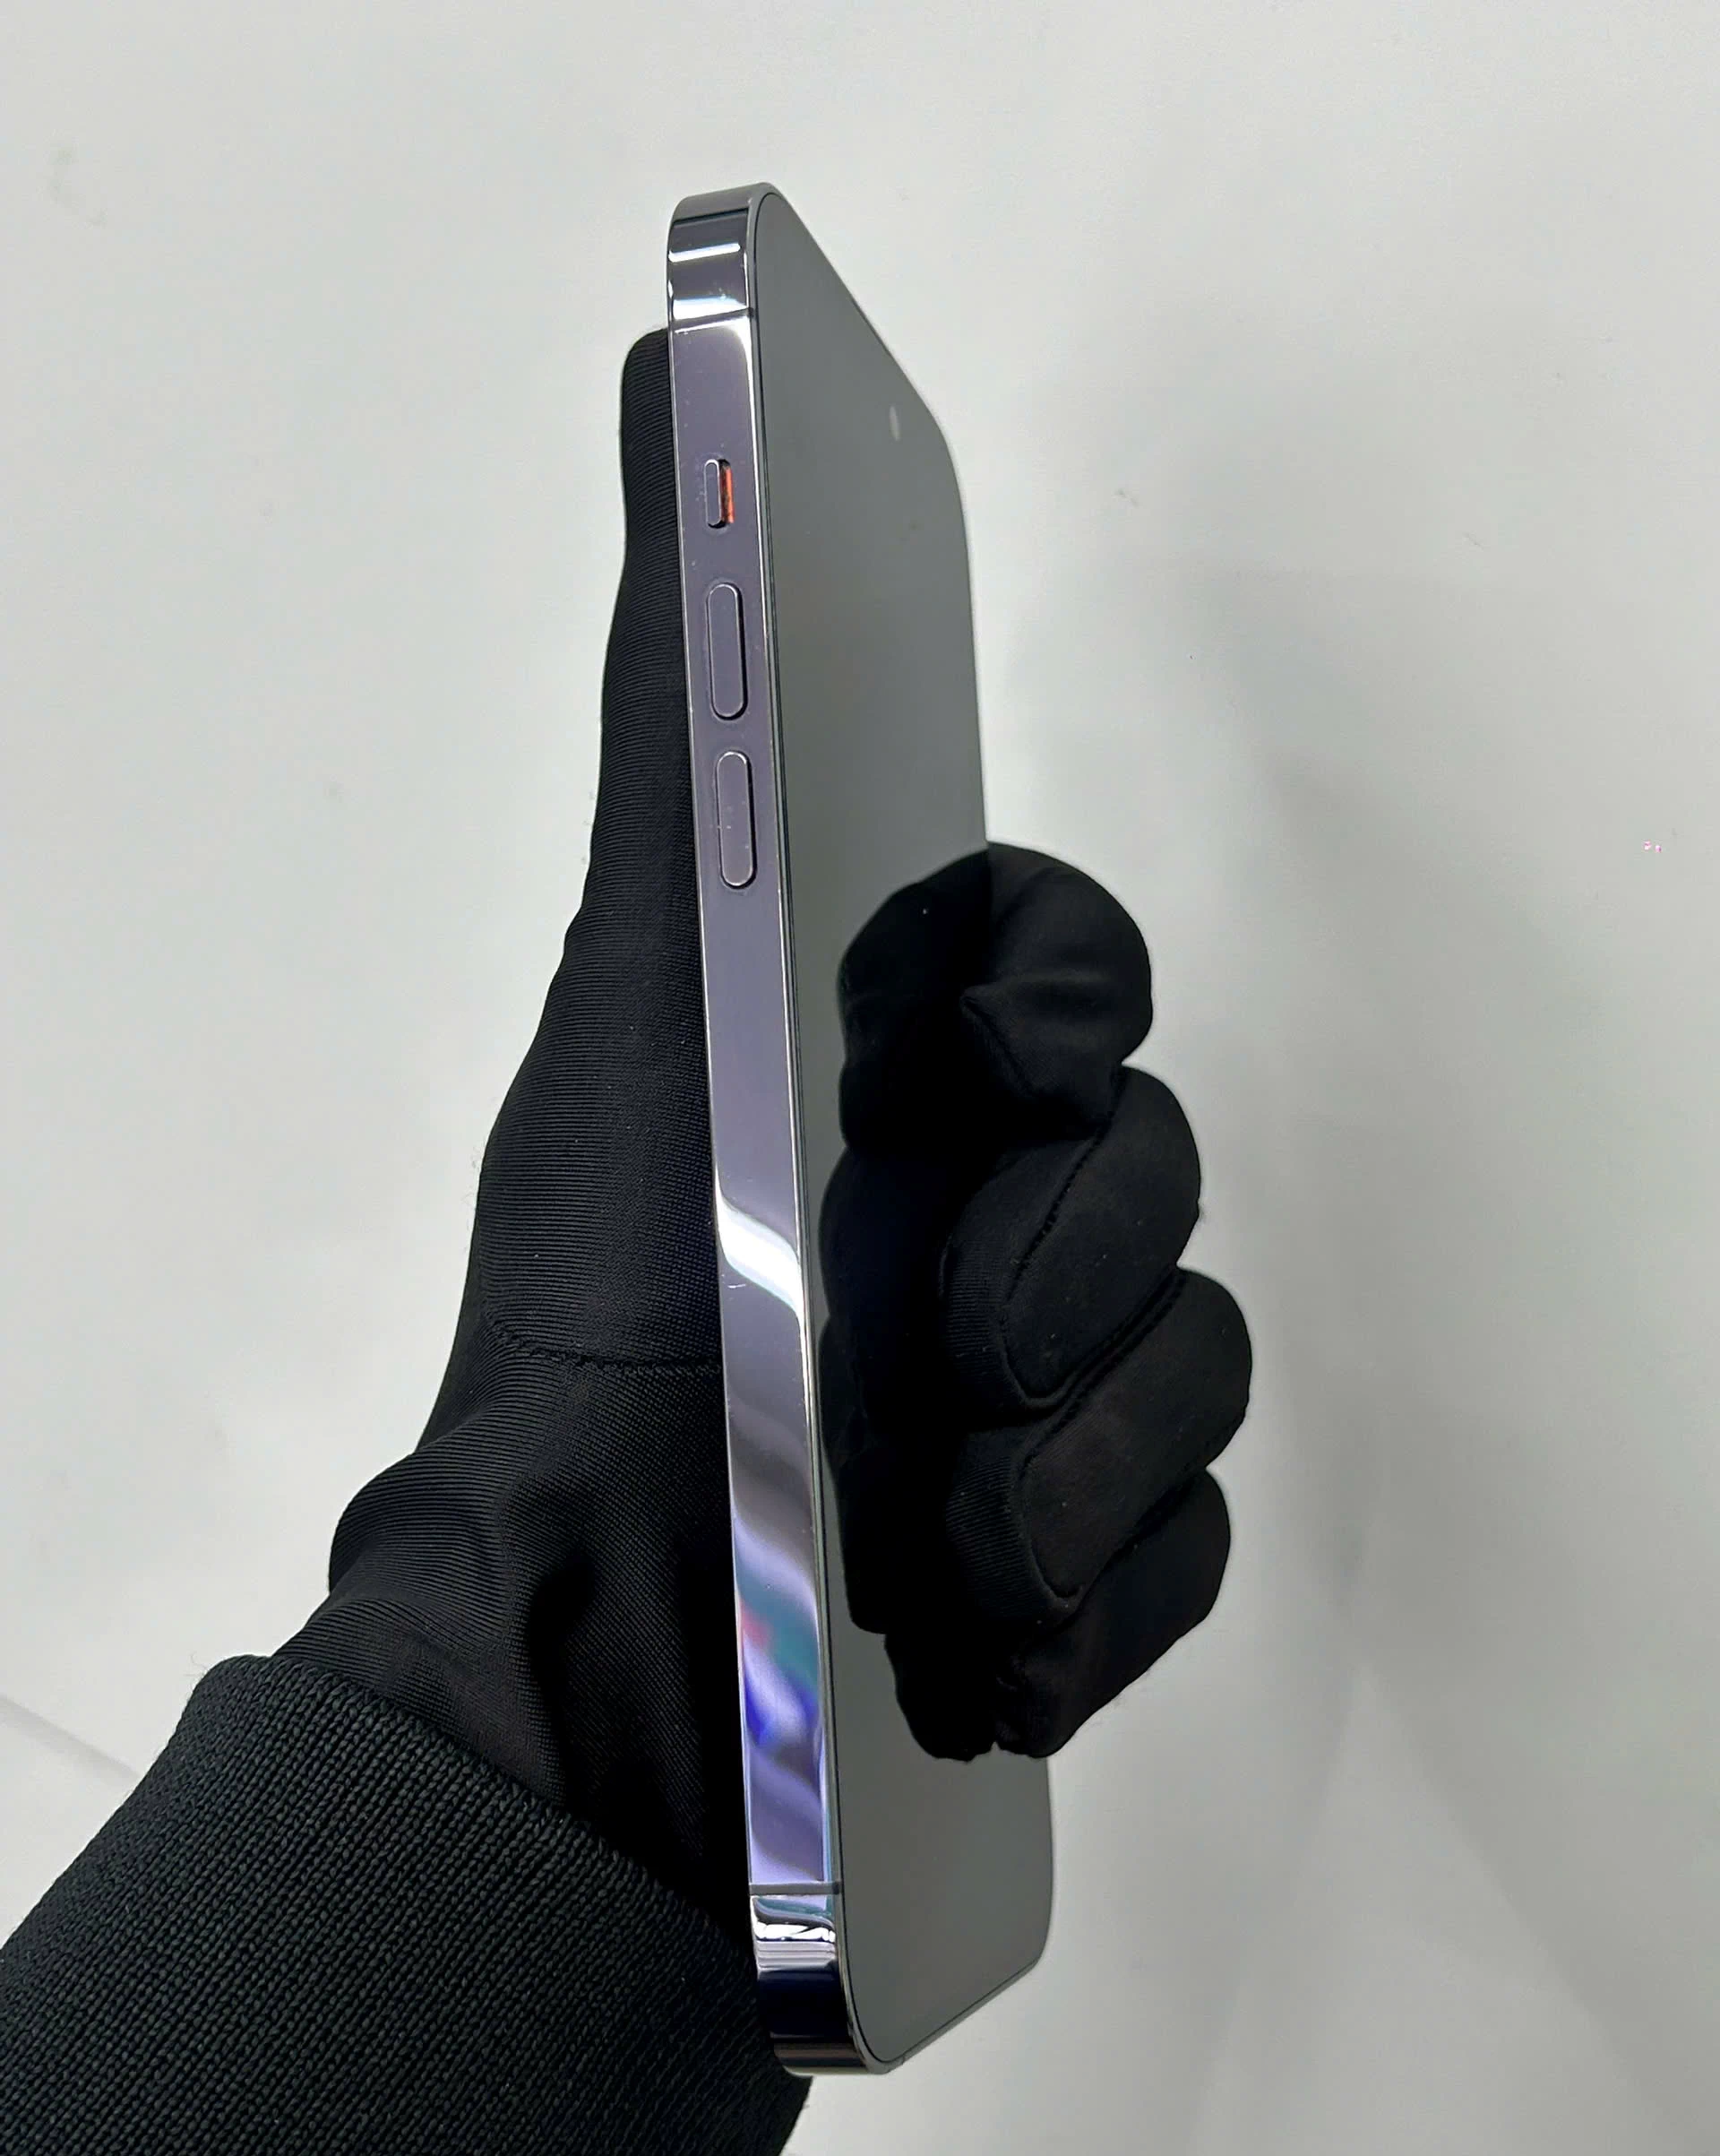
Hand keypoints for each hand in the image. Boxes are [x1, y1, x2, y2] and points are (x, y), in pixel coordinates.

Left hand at [283, 328, 1250, 1947]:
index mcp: (878, 1079)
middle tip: (923, 1324)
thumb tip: (677, 395)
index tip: (969, 1053)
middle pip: (1145, 1161)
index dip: (1051, 996)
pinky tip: (965, 1624)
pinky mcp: (1088, 1560)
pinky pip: (1183, 1535)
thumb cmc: (609, 1306)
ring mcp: (1044, 1388)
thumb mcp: (637, 979)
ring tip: (915, 1512)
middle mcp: (970, 1211)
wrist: (604, 1641)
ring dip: (1055, 1447)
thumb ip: (679, 713)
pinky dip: (1081, 1584)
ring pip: (1188, 1354)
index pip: (1058, 970)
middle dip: (1046, 1250)